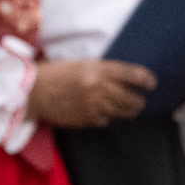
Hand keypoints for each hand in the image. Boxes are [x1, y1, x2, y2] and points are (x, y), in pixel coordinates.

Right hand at [30, 58, 153, 127]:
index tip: (152, 83)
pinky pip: (105, 120)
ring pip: (122, 112)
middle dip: (138, 100)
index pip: (132, 75)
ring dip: (128, 111)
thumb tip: (121, 79)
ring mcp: (94, 106)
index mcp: (97, 69)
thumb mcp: (80, 64)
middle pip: (131, 98)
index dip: (146, 79)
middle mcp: (99, 88)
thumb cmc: (54, 74)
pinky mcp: (87, 119)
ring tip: (128, 109)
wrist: (33, 92)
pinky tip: (101, 112)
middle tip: (139, 100)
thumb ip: (101, 71)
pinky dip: (106, 117)